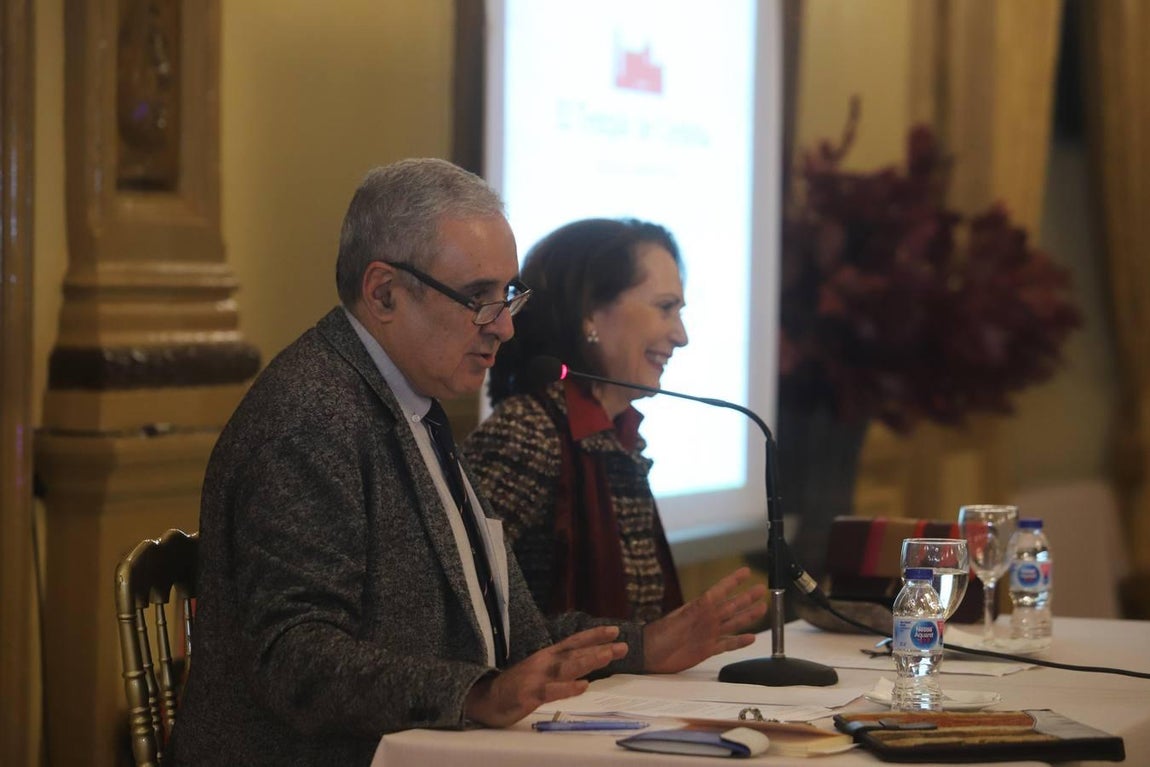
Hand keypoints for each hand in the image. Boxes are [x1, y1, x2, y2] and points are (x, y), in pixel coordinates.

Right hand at [464, 625, 627, 726]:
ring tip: (608, 656)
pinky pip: (551, 691)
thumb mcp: (540, 671)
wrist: (484, 698)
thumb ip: (560, 665)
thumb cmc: (515, 685)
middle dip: (600, 648)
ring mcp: (537, 678)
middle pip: (575, 653)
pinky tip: (583, 686)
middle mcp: (544, 663)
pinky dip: (568, 688)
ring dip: (588, 660)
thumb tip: (586, 662)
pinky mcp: (529, 694)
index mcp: (547, 656)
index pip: (574, 642)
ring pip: (566, 668)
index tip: (615, 630)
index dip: (594, 635)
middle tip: (622, 645)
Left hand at [643, 566, 766, 673]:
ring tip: (763, 608)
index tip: (746, 571)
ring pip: (733, 623)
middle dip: (747, 597)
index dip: (733, 581)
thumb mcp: (676, 621)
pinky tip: (751, 637)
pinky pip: (727, 644)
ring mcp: (708, 634)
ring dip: (748, 617)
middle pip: (732, 606)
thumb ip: (695, 611)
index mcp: (699, 609)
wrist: (648, 656)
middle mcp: (707, 620)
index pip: (720, 591)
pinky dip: (739, 642)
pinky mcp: (707, 650)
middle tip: (762, 588)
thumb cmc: (658, 636)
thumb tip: (711, 597)